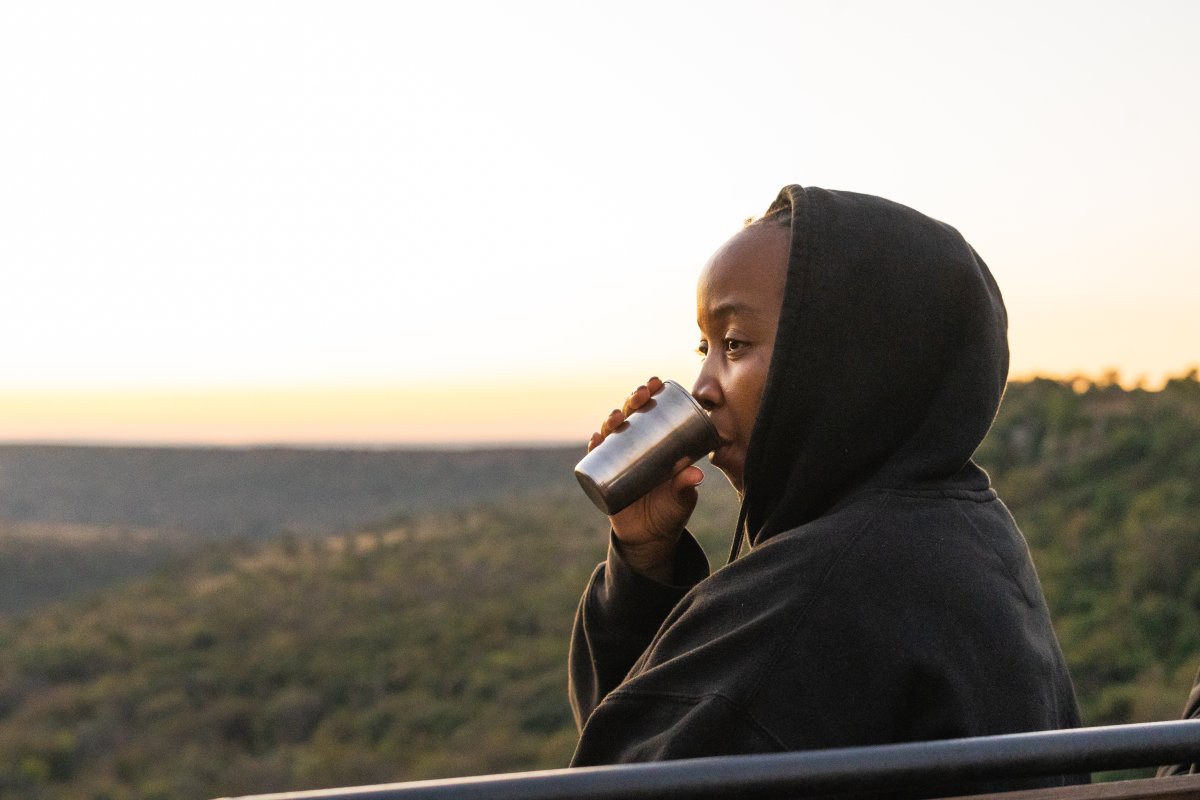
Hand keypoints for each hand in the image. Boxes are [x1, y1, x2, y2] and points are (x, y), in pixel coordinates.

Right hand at [587, 377, 704, 581]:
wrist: (650, 538)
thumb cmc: (670, 512)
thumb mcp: (682, 498)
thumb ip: (685, 485)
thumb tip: (695, 472)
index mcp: (656, 445)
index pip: (652, 413)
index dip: (651, 395)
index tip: (656, 383)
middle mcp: (635, 447)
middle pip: (629, 416)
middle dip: (632, 401)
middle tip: (641, 394)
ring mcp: (618, 460)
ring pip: (611, 432)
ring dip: (611, 420)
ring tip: (617, 418)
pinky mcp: (605, 477)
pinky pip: (597, 458)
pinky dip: (595, 447)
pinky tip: (596, 439)